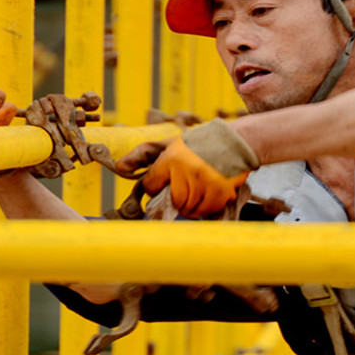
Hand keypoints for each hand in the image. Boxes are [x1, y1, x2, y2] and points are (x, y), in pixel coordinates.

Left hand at [134, 119, 259, 218]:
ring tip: (196, 189)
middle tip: (183, 186)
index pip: (151, 186)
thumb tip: (120, 167)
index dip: (155, 185)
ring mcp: (205, 185)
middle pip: (171, 201)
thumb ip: (142, 155)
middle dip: (174, 197)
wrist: (234, 142)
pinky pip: (204, 212)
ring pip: (187, 209)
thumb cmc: (198, 144)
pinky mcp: (220, 194)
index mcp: (172, 159)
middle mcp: (187, 173)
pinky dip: (204, 207)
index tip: (163, 182)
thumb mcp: (169, 144)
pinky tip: (207, 194)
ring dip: (189, 204)